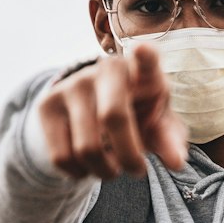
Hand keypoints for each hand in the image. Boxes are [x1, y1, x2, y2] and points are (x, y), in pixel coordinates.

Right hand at [37, 44, 187, 180]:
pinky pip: (62, 156)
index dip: (145, 56)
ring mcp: (73, 84)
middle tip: (138, 171)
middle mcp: (106, 69)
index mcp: (142, 71)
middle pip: (113, 117)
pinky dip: (79, 173)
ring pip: (87, 147)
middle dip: (129, 157)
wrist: (93, 109)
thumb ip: (170, 140)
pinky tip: (88, 165)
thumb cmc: (138, 115)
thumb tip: (176, 162)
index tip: (143, 49)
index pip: (147, 59)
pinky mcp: (47, 104)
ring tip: (112, 168)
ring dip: (105, 171)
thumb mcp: (159, 125)